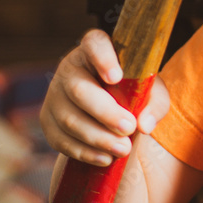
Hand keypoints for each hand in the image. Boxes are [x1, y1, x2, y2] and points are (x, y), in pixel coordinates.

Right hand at [40, 29, 169, 165]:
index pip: (95, 44)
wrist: (110, 103)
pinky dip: (83, 152)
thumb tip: (144, 125)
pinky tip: (105, 158)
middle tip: (129, 129)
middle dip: (105, 113)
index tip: (116, 77)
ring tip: (124, 149)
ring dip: (97, 138)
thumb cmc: (133, 89)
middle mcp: (70, 67)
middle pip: (79, 89)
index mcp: (95, 49)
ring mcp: (54, 93)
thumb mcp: (151, 90)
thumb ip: (154, 103)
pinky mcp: (47, 119)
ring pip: (69, 118)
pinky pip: (60, 139)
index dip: (103, 58)